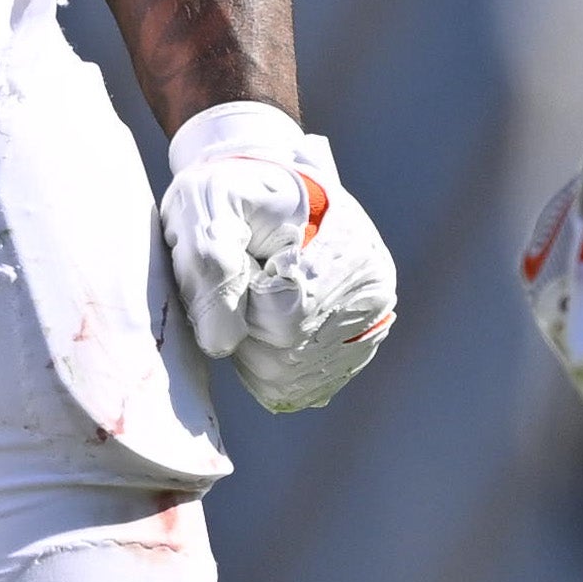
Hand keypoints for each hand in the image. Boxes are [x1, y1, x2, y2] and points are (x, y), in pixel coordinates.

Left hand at [158, 99, 400, 411]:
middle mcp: (372, 294)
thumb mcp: (211, 204)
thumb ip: (210, 261)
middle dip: (244, 327)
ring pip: (289, 380)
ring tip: (254, 299)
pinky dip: (266, 367)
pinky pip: (297, 389)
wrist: (265, 195)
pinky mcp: (352, 351)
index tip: (241, 261)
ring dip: (251, 348)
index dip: (241, 300)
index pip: (283, 318)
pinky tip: (264, 326)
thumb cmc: (234, 193)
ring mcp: (368, 325)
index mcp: (348, 250)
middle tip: (242, 282)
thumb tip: (222, 342)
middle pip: (287, 358)